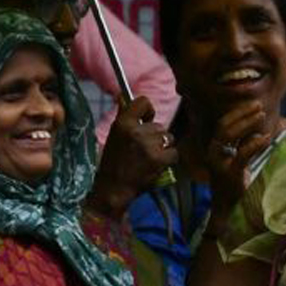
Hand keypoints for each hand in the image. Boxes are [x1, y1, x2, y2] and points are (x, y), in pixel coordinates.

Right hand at [88, 97, 176, 215]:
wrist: (112, 190)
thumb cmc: (112, 163)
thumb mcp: (114, 136)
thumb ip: (123, 116)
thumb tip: (123, 96)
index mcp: (123, 123)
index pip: (143, 102)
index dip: (148, 110)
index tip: (145, 120)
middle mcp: (136, 131)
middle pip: (159, 126)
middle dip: (155, 137)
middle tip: (143, 151)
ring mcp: (148, 145)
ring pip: (168, 138)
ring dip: (162, 148)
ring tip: (149, 159)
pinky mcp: (158, 159)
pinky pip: (173, 153)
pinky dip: (168, 160)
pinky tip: (156, 167)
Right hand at [205, 101, 276, 210]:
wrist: (226, 205)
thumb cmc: (233, 180)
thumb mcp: (236, 157)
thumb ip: (242, 141)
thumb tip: (257, 123)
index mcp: (214, 147)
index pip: (223, 123)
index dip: (238, 112)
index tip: (254, 105)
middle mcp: (212, 152)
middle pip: (224, 125)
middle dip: (242, 113)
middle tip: (259, 106)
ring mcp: (219, 162)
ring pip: (229, 135)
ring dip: (247, 122)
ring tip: (262, 115)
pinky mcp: (229, 173)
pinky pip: (242, 153)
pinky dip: (254, 143)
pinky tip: (266, 137)